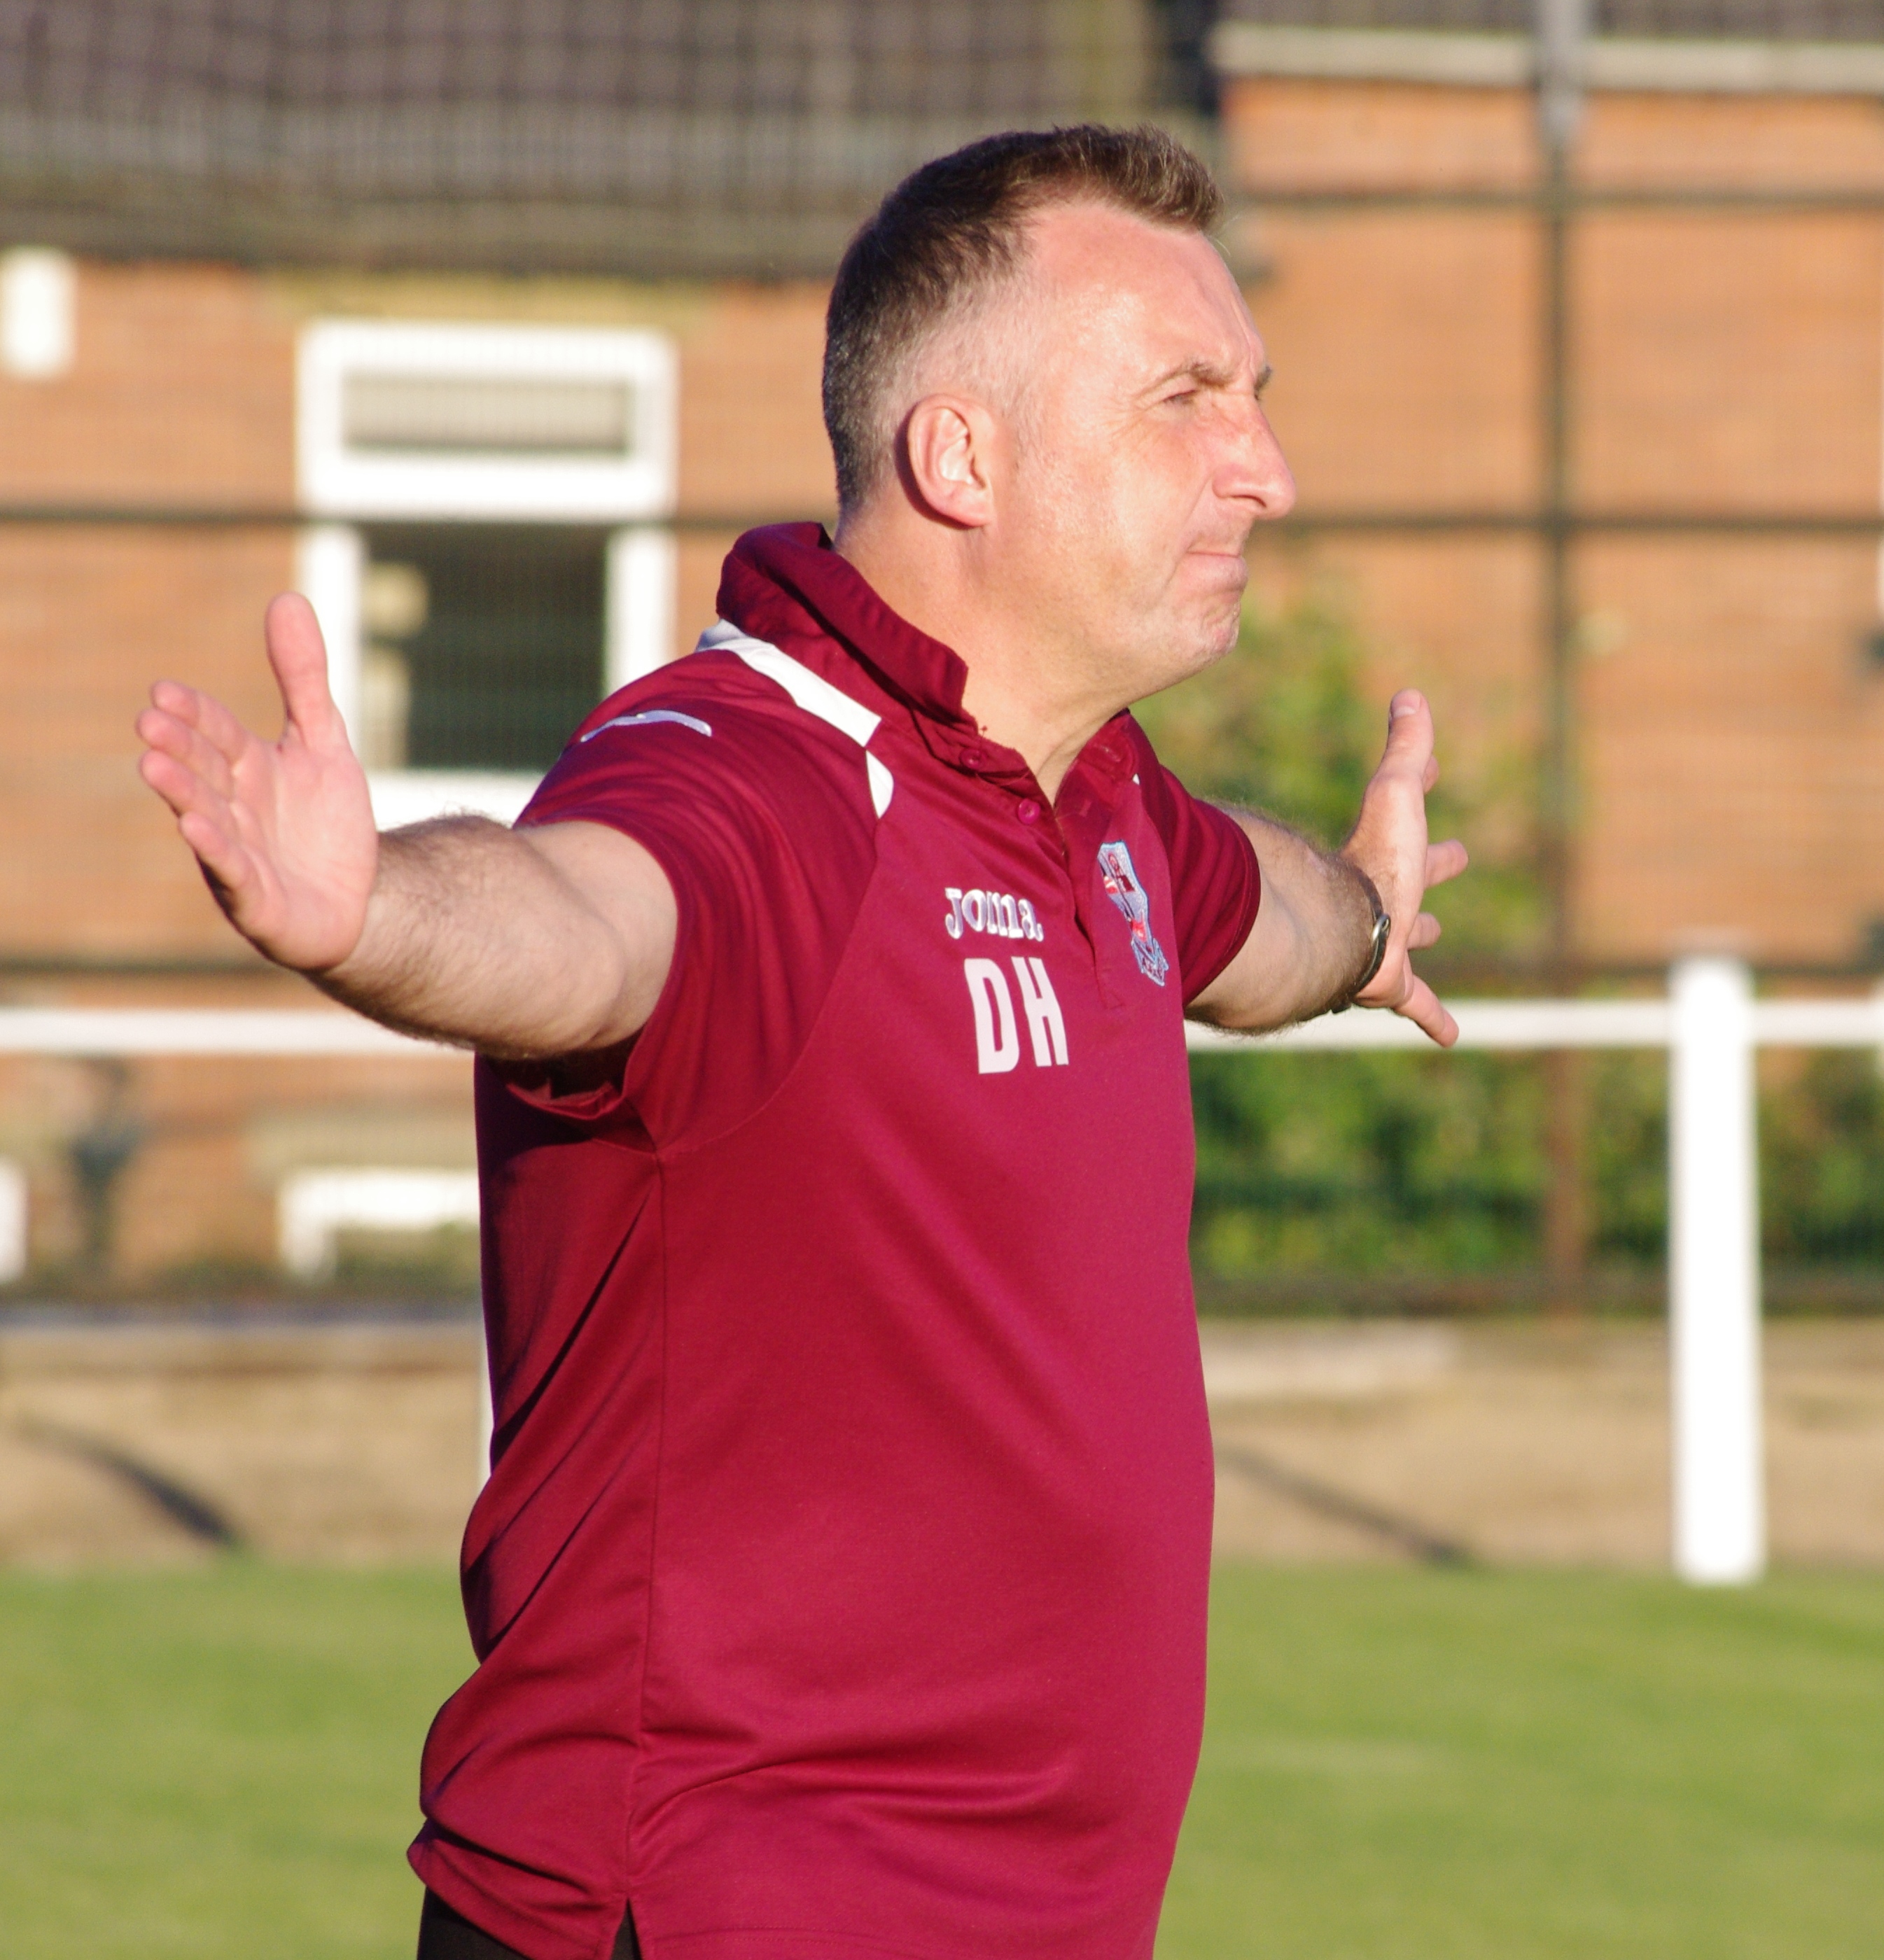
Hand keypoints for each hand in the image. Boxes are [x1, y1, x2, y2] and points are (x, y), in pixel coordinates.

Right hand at [135, 593, 377, 971]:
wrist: (359, 899)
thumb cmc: (327, 822)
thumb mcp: (325, 742)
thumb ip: (304, 679)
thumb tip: (287, 598)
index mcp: (247, 769)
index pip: (217, 732)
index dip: (196, 714)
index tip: (164, 691)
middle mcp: (233, 809)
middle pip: (204, 772)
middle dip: (180, 748)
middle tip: (150, 721)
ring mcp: (240, 855)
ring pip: (207, 820)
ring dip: (182, 794)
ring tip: (154, 767)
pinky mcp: (256, 899)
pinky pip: (233, 872)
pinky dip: (217, 851)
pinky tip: (198, 828)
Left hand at [1341, 690, 1468, 1046]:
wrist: (1340, 932)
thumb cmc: (1371, 864)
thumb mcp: (1396, 798)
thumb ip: (1404, 751)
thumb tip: (1408, 694)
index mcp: (1382, 857)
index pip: (1403, 815)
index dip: (1420, 786)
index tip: (1433, 770)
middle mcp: (1379, 900)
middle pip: (1407, 879)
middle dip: (1428, 867)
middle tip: (1455, 857)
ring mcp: (1384, 943)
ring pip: (1406, 937)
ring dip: (1421, 933)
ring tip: (1432, 933)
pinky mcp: (1390, 984)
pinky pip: (1418, 1004)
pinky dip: (1436, 1018)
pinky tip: (1452, 1037)